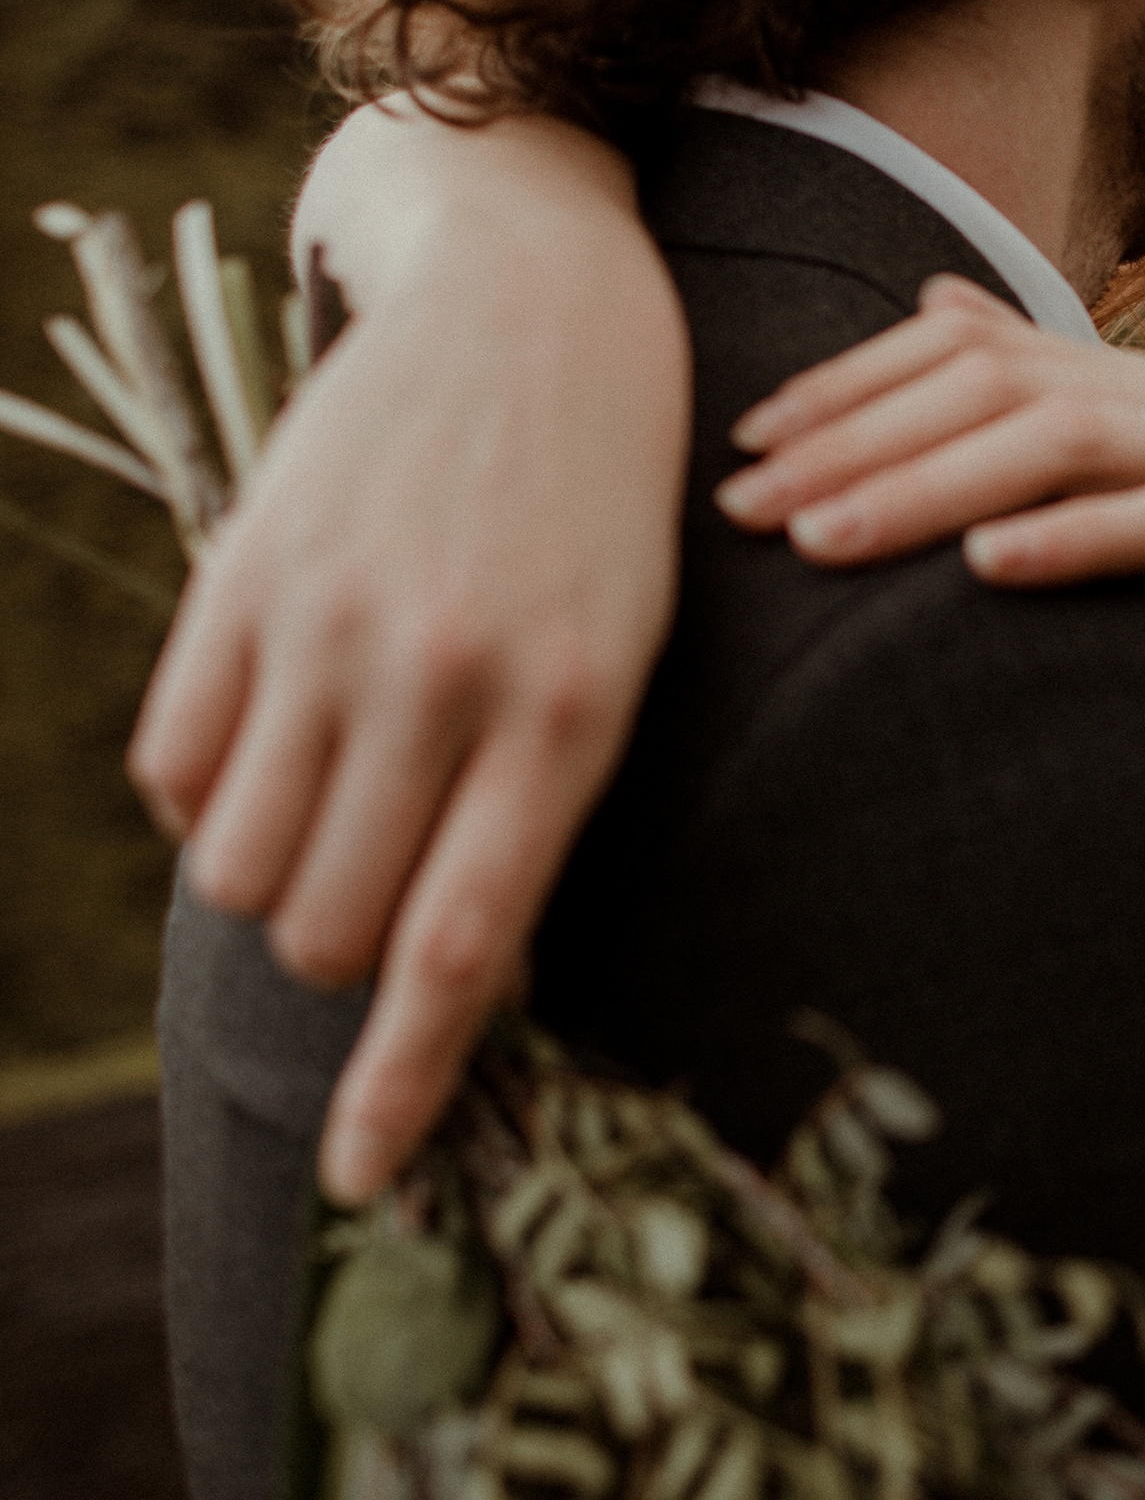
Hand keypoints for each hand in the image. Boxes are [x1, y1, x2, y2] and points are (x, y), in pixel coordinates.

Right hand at [129, 108, 691, 1198]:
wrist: (535, 316)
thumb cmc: (599, 523)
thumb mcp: (615, 667)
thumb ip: (532, 819)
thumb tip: (453, 987)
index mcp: (572, 715)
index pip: (458, 949)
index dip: (400, 1086)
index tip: (355, 1183)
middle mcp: (443, 675)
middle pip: (329, 929)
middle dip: (342, 953)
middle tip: (385, 880)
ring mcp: (331, 622)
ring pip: (242, 867)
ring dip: (275, 881)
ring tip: (337, 804)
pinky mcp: (243, 573)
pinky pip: (174, 769)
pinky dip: (209, 798)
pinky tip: (275, 740)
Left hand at [719, 279, 1144, 830]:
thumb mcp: (1091, 524)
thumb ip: (1015, 429)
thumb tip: (931, 306)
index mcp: (1116, 388)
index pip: (964, 345)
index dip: (849, 383)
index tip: (745, 447)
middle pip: (1000, 384)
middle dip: (862, 440)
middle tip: (751, 510)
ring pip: (1073, 440)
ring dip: (935, 486)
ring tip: (829, 542)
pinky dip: (1078, 538)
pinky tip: (988, 568)